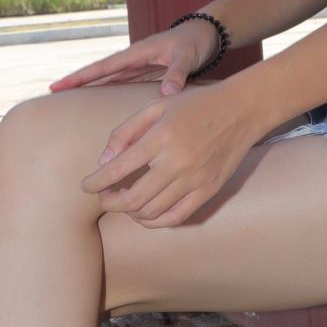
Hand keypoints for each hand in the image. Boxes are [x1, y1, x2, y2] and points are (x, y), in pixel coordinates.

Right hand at [49, 18, 216, 96]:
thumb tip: (166, 93)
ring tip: (68, 98)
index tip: (58, 85)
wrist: (206, 34)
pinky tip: (98, 99)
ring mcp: (138, 66)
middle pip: (99, 73)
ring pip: (108, 79)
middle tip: (52, 93)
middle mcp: (133, 60)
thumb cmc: (195, 42)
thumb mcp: (187, 57)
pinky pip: (122, 83)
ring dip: (90, 87)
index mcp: (137, 53)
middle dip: (77, 82)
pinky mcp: (147, 73)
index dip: (80, 77)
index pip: (102, 68)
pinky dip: (108, 90)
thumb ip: (176, 75)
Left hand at [80, 82, 259, 227]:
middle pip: (132, 198)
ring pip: (152, 212)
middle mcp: (177, 162)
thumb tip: (104, 161)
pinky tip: (145, 213)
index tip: (85, 186)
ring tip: (124, 202)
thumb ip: (126, 132)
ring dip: (131, 212)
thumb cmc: (194, 105)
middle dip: (110, 202)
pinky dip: (155, 221)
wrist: (241, 110)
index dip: (95, 182)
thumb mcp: (156, 107)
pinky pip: (177, 217)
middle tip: (103, 197)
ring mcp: (195, 179)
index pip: (117, 169)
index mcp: (160, 137)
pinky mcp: (208, 190)